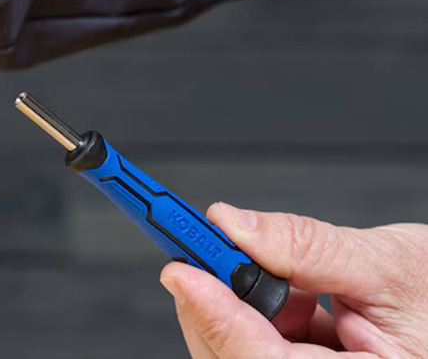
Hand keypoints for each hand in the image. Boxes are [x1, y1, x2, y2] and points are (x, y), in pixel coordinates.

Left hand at [160, 202, 427, 357]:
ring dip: (233, 306)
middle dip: (210, 305)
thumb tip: (234, 227)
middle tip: (195, 254)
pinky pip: (256, 348)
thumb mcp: (389, 266)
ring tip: (260, 266)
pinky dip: (253, 312)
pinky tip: (282, 290)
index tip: (183, 271)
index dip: (216, 316)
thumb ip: (308, 248)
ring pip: (238, 353)